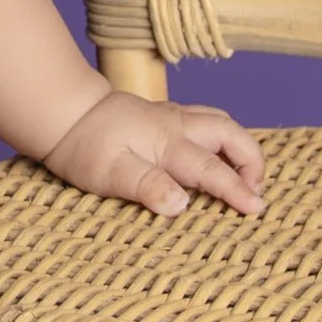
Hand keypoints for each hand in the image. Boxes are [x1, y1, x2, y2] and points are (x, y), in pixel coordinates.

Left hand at [44, 89, 265, 220]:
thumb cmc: (85, 146)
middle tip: (255, 193)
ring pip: (222, 123)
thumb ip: (147, 187)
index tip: (257, 210)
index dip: (239, 191)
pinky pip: (208, 120)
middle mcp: (178, 125)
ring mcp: (173, 117)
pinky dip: (224, 137)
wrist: (65, 111)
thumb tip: (181, 205)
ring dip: (240, 146)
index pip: (213, 170)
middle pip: (232, 135)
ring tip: (245, 175)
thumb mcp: (110, 173)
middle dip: (253, 162)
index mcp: (169, 143)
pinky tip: (217, 154)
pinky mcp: (165, 115)